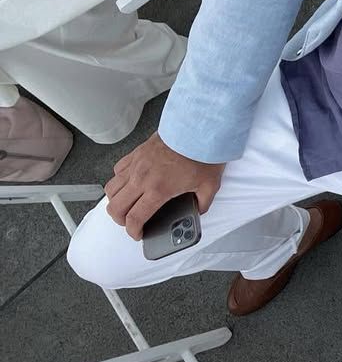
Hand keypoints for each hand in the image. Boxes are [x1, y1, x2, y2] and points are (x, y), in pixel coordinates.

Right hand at [104, 132, 224, 239]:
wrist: (198, 127)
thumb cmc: (203, 153)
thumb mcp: (210, 185)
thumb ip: (202, 203)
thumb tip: (198, 210)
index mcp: (158, 189)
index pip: (134, 218)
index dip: (133, 231)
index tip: (138, 234)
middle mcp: (142, 178)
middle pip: (115, 207)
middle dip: (120, 220)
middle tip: (131, 222)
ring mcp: (136, 164)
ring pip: (111, 189)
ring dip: (116, 201)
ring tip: (127, 205)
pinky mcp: (136, 152)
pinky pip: (117, 170)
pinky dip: (119, 180)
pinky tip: (130, 182)